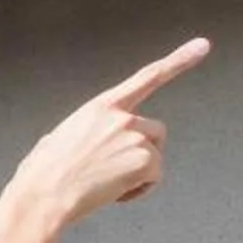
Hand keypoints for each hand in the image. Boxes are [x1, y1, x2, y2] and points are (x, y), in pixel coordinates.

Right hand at [6, 38, 208, 230]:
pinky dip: (138, 189)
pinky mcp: (145, 161)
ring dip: (137, 173)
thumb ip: (85, 133)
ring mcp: (135, 137)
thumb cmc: (41, 174)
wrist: (41, 197)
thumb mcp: (57, 139)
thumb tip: (86, 145)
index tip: (202, 45)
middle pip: (154, 131)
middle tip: (113, 172)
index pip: (147, 77)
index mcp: (100, 108)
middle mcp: (122, 117)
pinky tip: (112, 193)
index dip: (178, 60)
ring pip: (154, 157)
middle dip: (141, 151)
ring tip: (104, 185)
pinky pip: (154, 177)